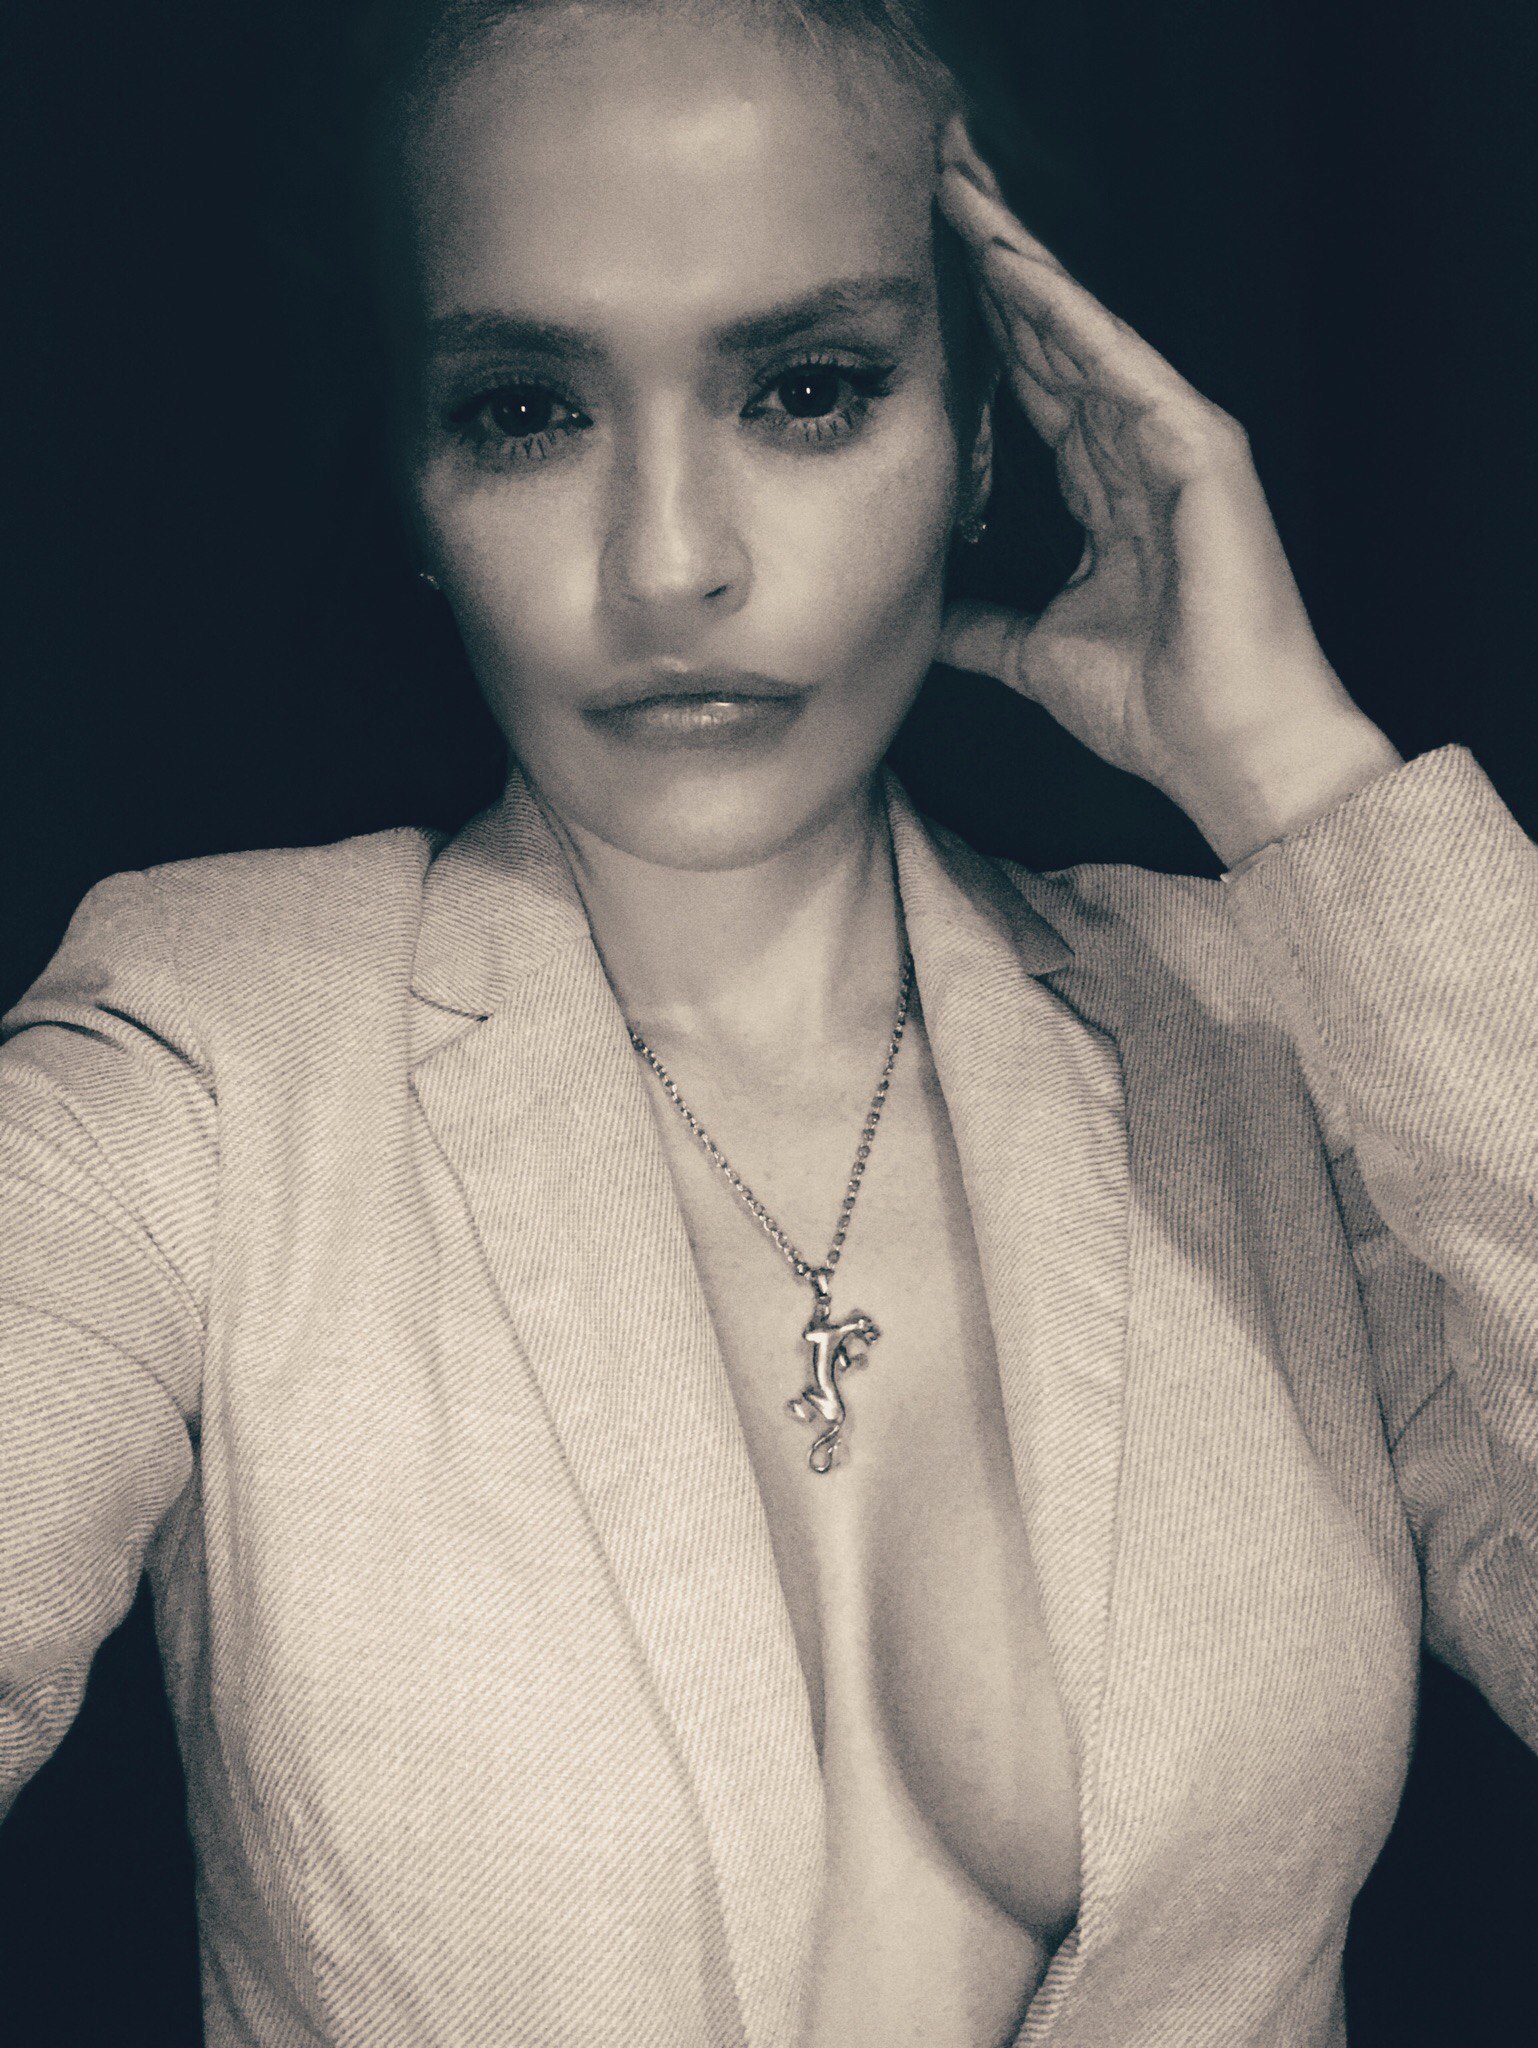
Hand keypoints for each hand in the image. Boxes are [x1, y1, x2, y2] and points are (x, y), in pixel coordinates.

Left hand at [935, 118, 1401, 867]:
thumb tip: (919, 621)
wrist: (1227, 746)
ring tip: (963, 204)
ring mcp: (1175, 443)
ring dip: (1023, 269)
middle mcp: (1141, 453)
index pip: (1035, 392)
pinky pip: (1124, 368)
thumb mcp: (1033, 654)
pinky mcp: (1201, 449)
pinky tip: (1017, 274)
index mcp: (1109, 492)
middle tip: (936, 195)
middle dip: (995, 272)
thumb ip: (980, 626)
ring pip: (1085, 337)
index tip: (922, 281)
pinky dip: (1070, 321)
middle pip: (1055, 344)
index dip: (981, 335)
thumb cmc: (1153, 707)